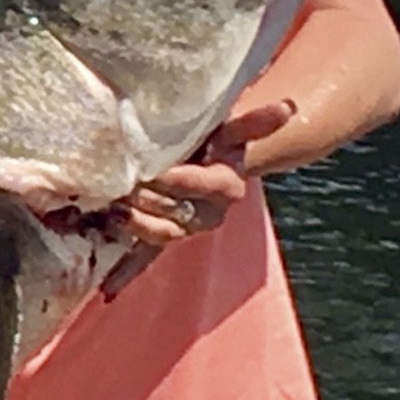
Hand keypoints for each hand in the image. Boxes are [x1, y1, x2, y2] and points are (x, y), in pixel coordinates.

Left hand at [102, 98, 294, 297]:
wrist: (218, 160)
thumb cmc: (218, 137)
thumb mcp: (233, 126)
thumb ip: (255, 121)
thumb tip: (290, 107)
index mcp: (225, 184)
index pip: (204, 184)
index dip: (181, 179)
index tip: (157, 170)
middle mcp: (207, 212)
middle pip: (176, 211)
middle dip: (148, 199)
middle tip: (123, 185)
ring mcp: (184, 227)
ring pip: (161, 234)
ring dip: (136, 225)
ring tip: (113, 210)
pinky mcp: (163, 237)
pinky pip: (145, 257)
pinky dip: (125, 273)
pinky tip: (109, 293)